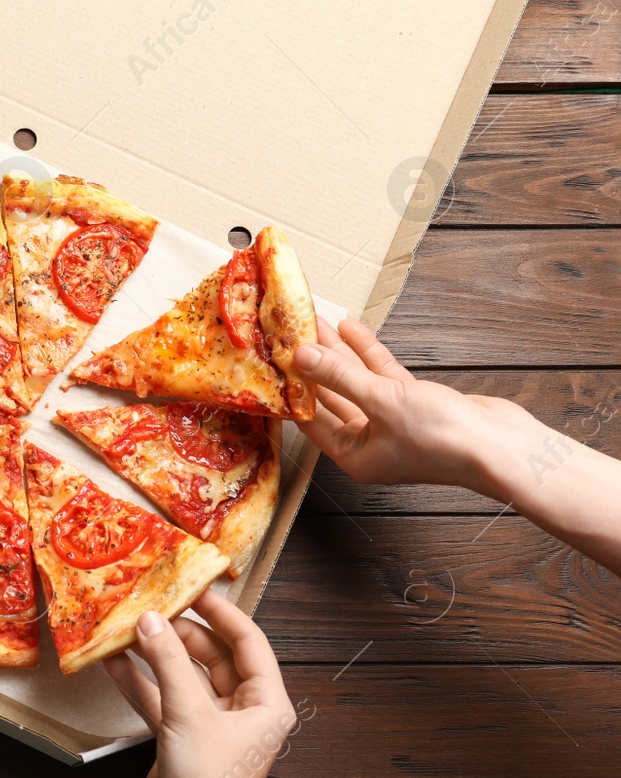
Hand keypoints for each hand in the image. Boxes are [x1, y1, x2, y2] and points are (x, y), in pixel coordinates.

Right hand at [104, 591, 296, 777]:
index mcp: (266, 703)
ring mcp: (210, 724)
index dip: (221, 611)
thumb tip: (151, 620)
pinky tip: (115, 662)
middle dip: (181, 632)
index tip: (194, 587)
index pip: (248, 641)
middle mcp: (243, 710)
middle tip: (153, 606)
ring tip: (130, 628)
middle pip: (213, 654)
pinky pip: (162, 698)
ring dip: (157, 654)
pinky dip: (140, 681)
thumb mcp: (190, 714)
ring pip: (184, 675)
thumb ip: (169, 663)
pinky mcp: (182, 737)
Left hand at [293, 316, 511, 488]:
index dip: (292, 388)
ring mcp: (392, 422)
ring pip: (356, 381)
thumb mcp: (382, 402)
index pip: (310, 418)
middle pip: (331, 396)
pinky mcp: (414, 404)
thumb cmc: (442, 439)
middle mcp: (369, 442)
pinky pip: (382, 376)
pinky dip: (367, 353)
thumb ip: (340, 377)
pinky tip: (350, 329)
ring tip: (315, 321)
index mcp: (354, 456)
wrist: (502, 447)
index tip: (275, 359)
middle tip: (292, 333)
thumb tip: (302, 357)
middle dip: (313, 364)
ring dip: (338, 353)